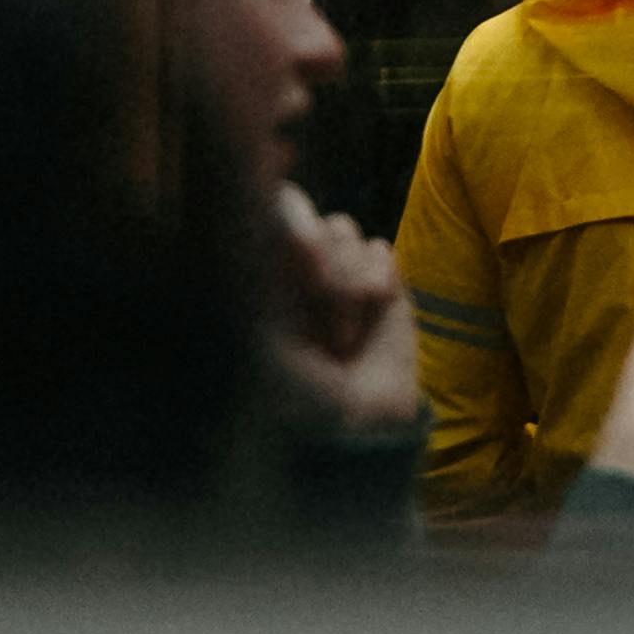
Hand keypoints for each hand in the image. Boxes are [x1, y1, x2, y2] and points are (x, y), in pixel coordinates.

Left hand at [264, 186, 421, 438]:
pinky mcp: (382, 284)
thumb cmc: (287, 388)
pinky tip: (370, 318)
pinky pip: (380, 249)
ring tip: (340, 334)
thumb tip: (278, 204)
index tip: (296, 259)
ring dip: (345, 281)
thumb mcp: (258, 326)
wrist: (350, 429)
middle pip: (306, 214)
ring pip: (343, 229)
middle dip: (316, 258)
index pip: (260, 212)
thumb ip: (260, 261)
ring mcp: (337, 272)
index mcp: (252, 273)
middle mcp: (290, 267)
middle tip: (318, 298)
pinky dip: (378, 282)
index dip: (284, 223)